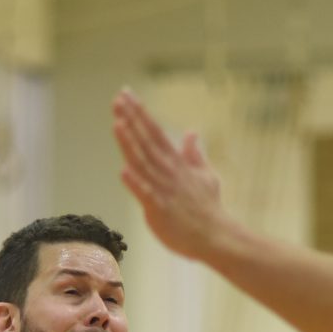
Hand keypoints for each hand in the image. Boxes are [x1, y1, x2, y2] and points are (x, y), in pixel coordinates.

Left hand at [111, 87, 228, 260]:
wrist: (215, 236)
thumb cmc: (208, 208)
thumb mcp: (205, 175)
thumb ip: (194, 154)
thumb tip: (191, 132)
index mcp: (177, 163)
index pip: (155, 132)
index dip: (140, 113)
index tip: (127, 95)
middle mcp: (168, 171)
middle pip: (147, 140)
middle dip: (132, 119)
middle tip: (118, 98)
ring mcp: (164, 188)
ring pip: (143, 162)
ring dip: (130, 143)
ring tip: (117, 123)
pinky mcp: (159, 208)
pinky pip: (145, 193)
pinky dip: (135, 182)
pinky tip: (123, 171)